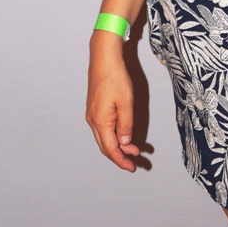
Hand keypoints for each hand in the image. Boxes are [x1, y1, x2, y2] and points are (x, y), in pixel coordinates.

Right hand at [86, 32, 139, 171]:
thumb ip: (126, 125)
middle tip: (136, 162)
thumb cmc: (115, 77)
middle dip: (120, 156)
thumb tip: (124, 143)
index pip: (110, 149)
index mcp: (100, 121)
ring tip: (133, 149)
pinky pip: (103, 128)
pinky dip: (113, 135)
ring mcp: (92, 115)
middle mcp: (93, 120)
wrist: (103, 58)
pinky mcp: (94, 108)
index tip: (132, 167)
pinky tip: (123, 134)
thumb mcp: (126, 102)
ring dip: (118, 146)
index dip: (121, 160)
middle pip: (105, 147)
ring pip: (104, 138)